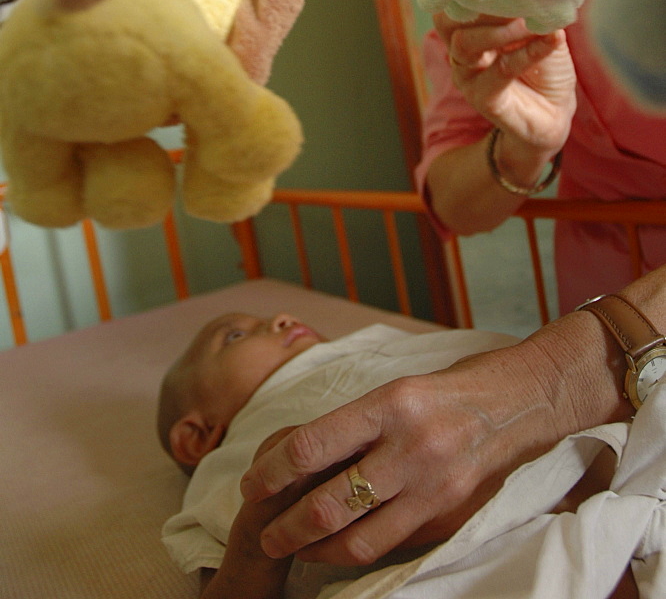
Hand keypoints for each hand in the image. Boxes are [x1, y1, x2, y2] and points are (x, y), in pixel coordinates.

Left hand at [239, 339, 576, 566]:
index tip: (252, 484)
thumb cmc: (451, 387)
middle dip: (287, 526)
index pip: (312, 446)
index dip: (272, 472)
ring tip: (295, 549)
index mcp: (389, 405)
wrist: (519, 402)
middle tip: (264, 533)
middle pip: (329, 504)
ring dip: (317, 550)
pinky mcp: (448, 515)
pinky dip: (359, 550)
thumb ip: (356, 424)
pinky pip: (393, 543)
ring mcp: (431, 487)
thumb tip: (304, 457)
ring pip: (358, 539)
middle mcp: (409, 448)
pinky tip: (340, 549)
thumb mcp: (397, 388)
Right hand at [433, 12, 576, 155]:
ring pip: (466, 44)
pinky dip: (526, 53)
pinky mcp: (483, 99)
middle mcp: (461, 51)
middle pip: (448, 20)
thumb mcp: (540, 30)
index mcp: (469, 30)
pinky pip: (499, 71)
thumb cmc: (543, 68)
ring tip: (530, 22)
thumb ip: (533, 9)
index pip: (452, 3)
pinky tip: (550, 41)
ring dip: (500, 29)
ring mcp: (468, 76)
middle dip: (478, 3)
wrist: (554, 113)